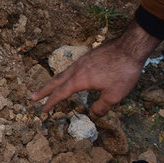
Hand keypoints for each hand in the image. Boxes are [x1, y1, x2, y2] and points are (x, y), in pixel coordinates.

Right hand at [32, 21, 161, 116]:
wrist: (130, 46)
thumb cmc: (123, 72)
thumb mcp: (114, 95)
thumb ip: (101, 107)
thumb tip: (93, 116)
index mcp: (79, 80)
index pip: (61, 94)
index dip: (51, 103)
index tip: (43, 110)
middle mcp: (77, 69)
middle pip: (56, 81)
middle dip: (44, 91)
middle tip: (32, 97)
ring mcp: (82, 61)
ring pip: (63, 73)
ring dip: (54, 82)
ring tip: (49, 87)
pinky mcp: (89, 56)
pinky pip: (71, 68)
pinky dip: (65, 75)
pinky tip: (70, 76)